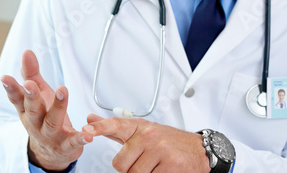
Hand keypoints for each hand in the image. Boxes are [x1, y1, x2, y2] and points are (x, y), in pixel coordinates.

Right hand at [1, 50, 92, 170]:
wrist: (51, 152)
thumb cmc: (44, 117)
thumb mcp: (38, 94)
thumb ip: (32, 74)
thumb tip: (26, 52)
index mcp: (27, 110)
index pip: (17, 98)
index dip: (11, 88)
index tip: (5, 77)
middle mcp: (36, 124)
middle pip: (32, 110)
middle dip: (31, 97)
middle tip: (30, 84)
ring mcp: (50, 135)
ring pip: (52, 122)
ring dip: (58, 106)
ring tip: (63, 89)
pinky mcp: (66, 145)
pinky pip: (73, 142)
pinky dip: (80, 138)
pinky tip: (87, 134)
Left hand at [84, 114, 210, 172]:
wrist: (200, 150)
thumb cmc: (168, 142)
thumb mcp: (142, 131)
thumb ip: (114, 129)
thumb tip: (90, 119)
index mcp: (139, 128)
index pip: (115, 125)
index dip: (99, 128)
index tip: (86, 130)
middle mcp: (148, 136)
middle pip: (120, 164)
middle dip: (129, 169)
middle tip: (143, 162)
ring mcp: (160, 149)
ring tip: (154, 166)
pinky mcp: (170, 165)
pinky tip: (163, 170)